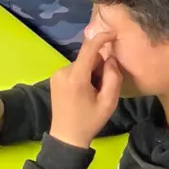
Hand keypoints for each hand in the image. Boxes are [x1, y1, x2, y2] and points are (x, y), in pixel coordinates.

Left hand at [49, 32, 121, 148]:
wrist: (66, 135)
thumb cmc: (89, 120)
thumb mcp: (109, 101)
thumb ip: (113, 77)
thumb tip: (110, 58)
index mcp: (75, 77)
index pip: (88, 50)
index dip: (101, 38)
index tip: (113, 34)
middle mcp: (62, 72)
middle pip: (86, 59)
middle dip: (98, 67)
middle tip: (102, 87)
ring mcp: (56, 75)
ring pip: (81, 64)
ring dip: (90, 72)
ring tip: (92, 92)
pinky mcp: (54, 78)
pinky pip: (73, 70)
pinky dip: (82, 75)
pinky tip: (83, 92)